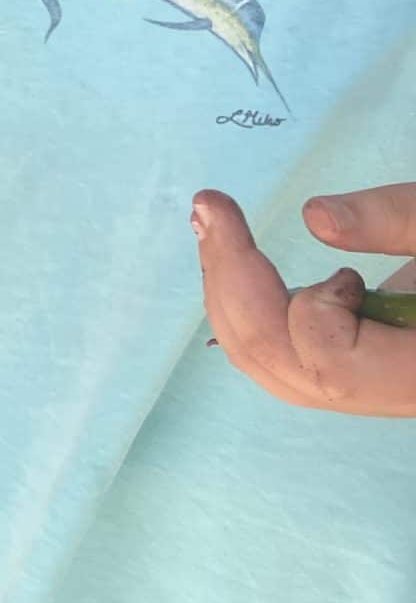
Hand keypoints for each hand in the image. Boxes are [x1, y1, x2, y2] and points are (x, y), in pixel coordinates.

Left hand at [195, 184, 415, 416]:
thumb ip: (403, 218)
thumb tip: (315, 218)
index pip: (333, 369)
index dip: (309, 311)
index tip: (336, 266)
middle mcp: (404, 395)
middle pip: (292, 372)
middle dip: (236, 290)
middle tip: (207, 207)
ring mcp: (386, 387)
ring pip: (285, 371)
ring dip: (237, 297)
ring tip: (216, 225)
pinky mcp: (374, 365)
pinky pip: (299, 359)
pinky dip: (262, 310)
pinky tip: (247, 259)